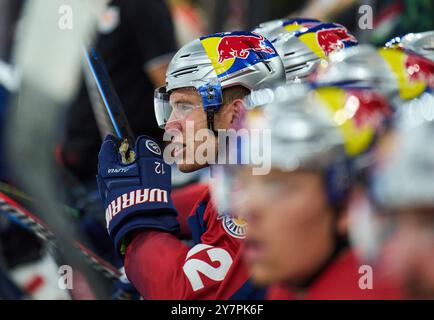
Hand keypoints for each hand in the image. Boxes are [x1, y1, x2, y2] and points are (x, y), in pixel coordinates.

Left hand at [97, 135, 178, 253]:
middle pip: (108, 166)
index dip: (111, 142)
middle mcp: (105, 184)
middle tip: (127, 153)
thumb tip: (143, 141)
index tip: (114, 137)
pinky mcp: (116, 210)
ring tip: (136, 171)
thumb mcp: (151, 165)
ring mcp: (109, 198)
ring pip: (113, 180)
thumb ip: (147, 149)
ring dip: (122, 173)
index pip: (106, 150)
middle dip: (117, 158)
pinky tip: (136, 188)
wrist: (143, 224)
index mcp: (109, 170)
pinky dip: (125, 186)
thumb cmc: (147, 193)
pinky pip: (118, 193)